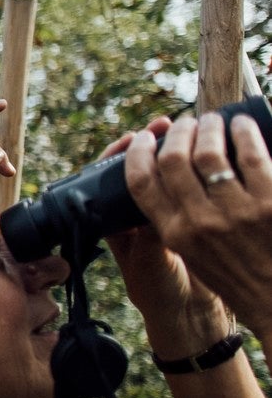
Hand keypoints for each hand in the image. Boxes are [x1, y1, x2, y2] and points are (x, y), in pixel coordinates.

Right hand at [123, 111, 271, 340]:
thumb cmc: (235, 276)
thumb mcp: (190, 255)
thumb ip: (174, 222)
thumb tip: (166, 176)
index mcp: (174, 234)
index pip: (140, 182)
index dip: (138, 151)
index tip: (143, 137)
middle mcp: (200, 222)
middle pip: (173, 159)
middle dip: (177, 132)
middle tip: (185, 123)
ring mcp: (237, 212)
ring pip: (209, 151)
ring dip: (209, 127)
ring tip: (214, 120)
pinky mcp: (270, 202)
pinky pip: (251, 155)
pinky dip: (244, 132)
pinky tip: (243, 125)